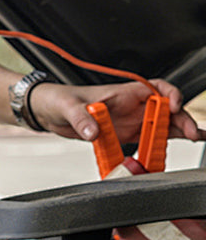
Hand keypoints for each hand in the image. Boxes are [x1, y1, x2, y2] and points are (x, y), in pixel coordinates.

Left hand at [29, 79, 205, 142]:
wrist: (49, 112)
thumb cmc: (60, 99)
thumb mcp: (69, 107)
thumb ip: (82, 118)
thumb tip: (93, 132)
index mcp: (123, 93)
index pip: (156, 88)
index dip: (170, 94)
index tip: (173, 105)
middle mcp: (131, 107)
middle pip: (166, 110)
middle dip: (180, 119)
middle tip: (190, 133)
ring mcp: (130, 122)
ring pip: (162, 126)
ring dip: (179, 132)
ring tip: (197, 138)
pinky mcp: (124, 136)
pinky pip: (148, 142)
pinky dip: (162, 147)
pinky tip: (175, 152)